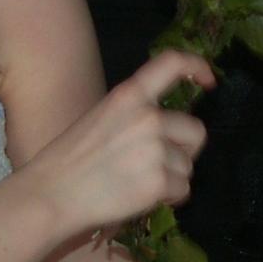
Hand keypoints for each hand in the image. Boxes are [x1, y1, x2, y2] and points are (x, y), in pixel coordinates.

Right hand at [21, 50, 211, 234]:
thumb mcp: (101, 118)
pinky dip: (168, 197)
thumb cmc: (69, 160)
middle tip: (159, 163)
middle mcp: (148, 117)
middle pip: (196, 130)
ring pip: (188, 165)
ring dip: (172, 177)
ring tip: (140, 183)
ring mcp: (155, 149)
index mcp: (129, 95)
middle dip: (184, 149)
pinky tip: (141, 197)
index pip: (172, 64)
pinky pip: (183, 189)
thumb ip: (136, 116)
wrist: (52, 193)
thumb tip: (169, 132)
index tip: (209, 80)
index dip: (197, 67)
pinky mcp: (159, 180)